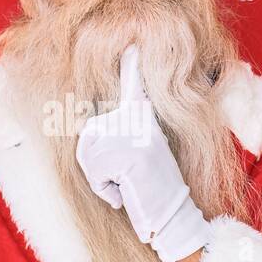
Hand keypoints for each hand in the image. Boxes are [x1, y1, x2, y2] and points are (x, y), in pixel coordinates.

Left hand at [76, 44, 210, 261]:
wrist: (173, 214)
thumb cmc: (151, 189)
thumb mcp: (138, 155)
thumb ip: (121, 136)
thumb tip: (92, 127)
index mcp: (143, 118)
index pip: (133, 85)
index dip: (131, 66)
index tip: (131, 46)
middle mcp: (139, 121)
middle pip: (88, 135)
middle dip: (94, 165)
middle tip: (124, 178)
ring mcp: (134, 135)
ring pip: (87, 156)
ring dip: (99, 180)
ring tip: (128, 185)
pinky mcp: (127, 154)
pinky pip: (94, 174)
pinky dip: (105, 191)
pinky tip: (127, 194)